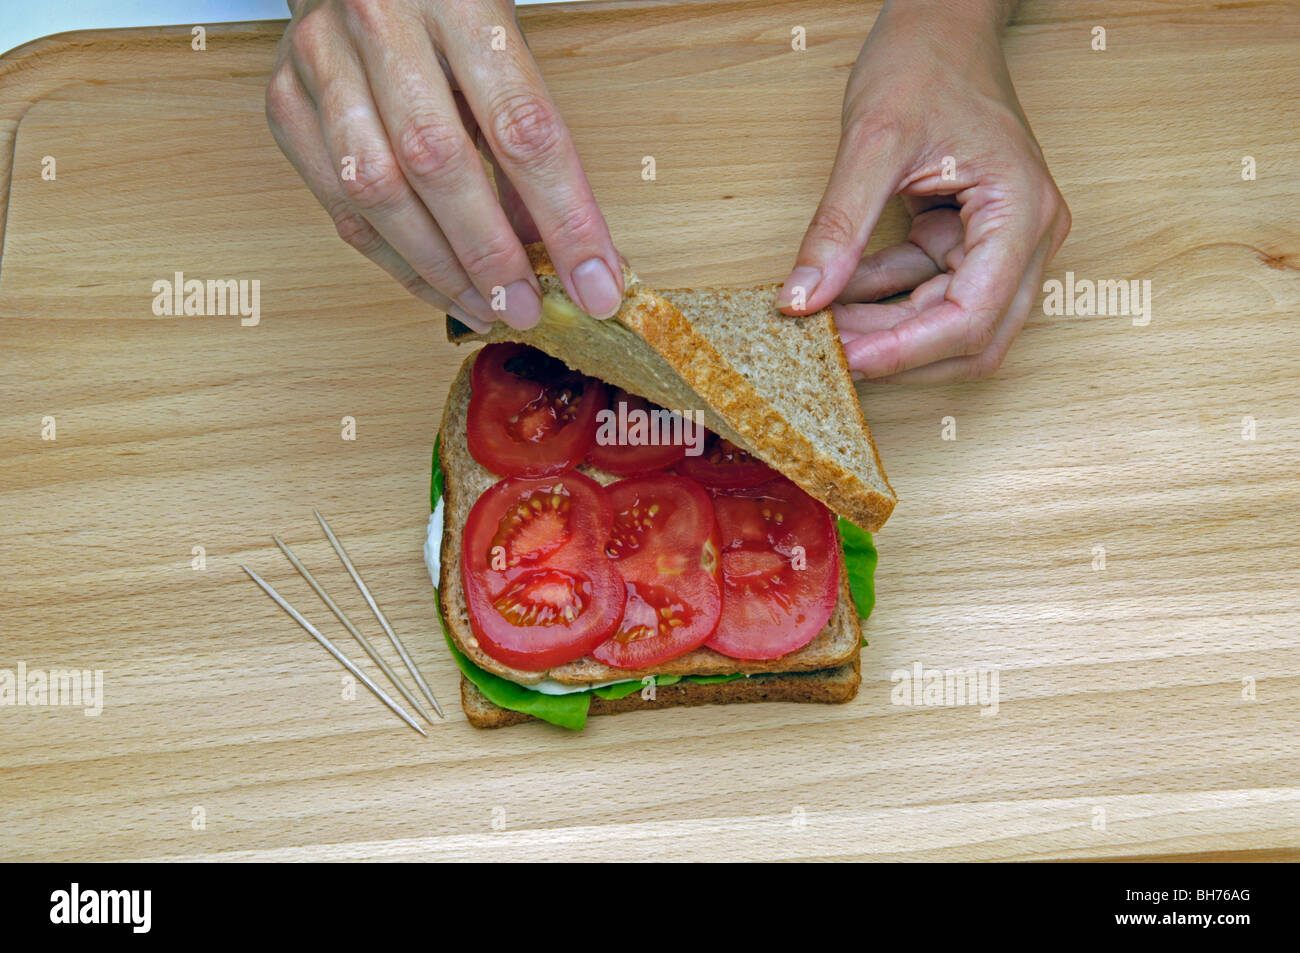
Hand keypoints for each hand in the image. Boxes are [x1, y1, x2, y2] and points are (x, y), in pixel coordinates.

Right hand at [266, 0, 623, 330]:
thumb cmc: (443, 0)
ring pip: (376, 191)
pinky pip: (339, 204)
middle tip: (528, 309)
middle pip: (439, 163)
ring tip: (486, 309)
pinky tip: (438, 285)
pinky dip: (394, 259)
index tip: (596, 283)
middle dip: (491, 256)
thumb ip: (524, 129)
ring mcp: (322, 61)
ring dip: (439, 269)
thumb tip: (554, 241)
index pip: (523, 127)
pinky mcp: (287, 101)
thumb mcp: (502, 37)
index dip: (565, 218)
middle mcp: (381, 23)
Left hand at [777, 0, 1069, 382]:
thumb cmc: (924, 62)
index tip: (846, 362)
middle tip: (827, 352)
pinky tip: (835, 294)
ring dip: (884, 329)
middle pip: (970, 336)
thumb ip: (838, 227)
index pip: (973, 317)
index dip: (907, 351)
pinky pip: (925, 291)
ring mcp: (999, 242)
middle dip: (897, 350)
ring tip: (820, 323)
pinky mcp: (967, 240)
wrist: (940, 21)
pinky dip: (880, 300)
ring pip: (946, 323)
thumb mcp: (871, 141)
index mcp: (1021, 212)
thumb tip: (801, 300)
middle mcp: (1025, 237)